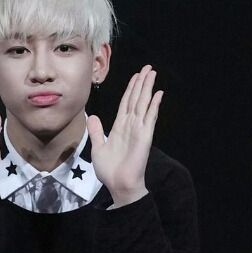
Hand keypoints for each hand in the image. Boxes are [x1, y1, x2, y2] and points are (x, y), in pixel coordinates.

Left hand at [87, 65, 162, 207]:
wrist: (118, 185)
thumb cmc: (109, 170)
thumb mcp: (98, 147)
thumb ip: (97, 131)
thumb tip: (92, 117)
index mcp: (119, 127)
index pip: (126, 103)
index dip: (131, 89)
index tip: (135, 76)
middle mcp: (130, 125)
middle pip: (136, 99)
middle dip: (141, 83)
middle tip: (147, 67)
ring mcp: (139, 130)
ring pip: (143, 103)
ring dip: (147, 88)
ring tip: (152, 73)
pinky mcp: (145, 136)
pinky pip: (150, 117)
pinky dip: (154, 105)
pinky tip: (158, 93)